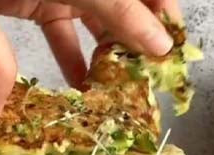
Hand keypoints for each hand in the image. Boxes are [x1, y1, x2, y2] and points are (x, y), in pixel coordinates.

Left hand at [0, 0, 180, 87]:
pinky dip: (70, 59)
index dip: (166, 17)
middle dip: (136, 43)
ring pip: (95, 27)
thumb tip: (161, 44)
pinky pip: (62, 35)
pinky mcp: (38, 4)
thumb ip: (120, 10)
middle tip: (146, 78)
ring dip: (105, 56)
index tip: (175, 53)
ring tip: (117, 88)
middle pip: (124, 12)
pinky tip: (81, 86)